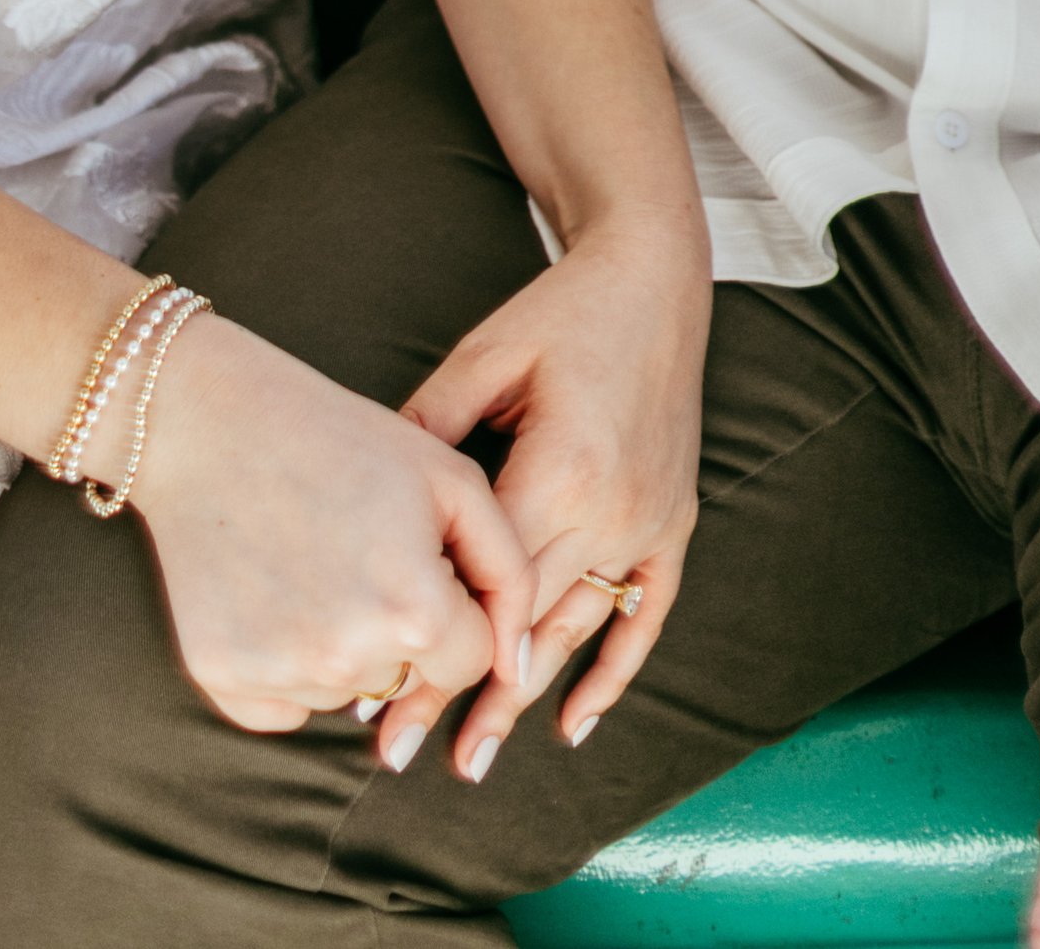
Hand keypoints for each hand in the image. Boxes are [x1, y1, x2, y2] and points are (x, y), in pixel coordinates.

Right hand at [127, 312, 535, 746]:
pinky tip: (272, 589)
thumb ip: (510, 574)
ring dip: (343, 644)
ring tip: (312, 557)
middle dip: (399, 625)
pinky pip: (285, 706)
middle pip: (407, 679)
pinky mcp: (221, 679)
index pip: (468, 659)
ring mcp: (278, 674)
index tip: (416, 552)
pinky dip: (286, 663)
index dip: (452, 601)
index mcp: (414, 613)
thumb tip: (516, 668)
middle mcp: (346, 660)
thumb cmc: (341, 437)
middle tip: (358, 546)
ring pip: (347, 692)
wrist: (211, 420)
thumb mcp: (452, 481)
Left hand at [383, 209, 710, 779]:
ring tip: (470, 759)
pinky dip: (613, 673)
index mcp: (561, 470)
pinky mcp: (673, 523)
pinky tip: (572, 725)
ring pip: (575, 630)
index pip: (487, 588)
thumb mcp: (481, 358)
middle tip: (398, 754)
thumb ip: (427, 430)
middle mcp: (611, 511)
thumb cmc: (559, 313)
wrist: (653, 278)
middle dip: (460, 695)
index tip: (382, 699)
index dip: (432, 648)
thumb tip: (366, 498)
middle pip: (523, 626)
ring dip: (522, 700)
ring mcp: (648, 523)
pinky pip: (645, 614)